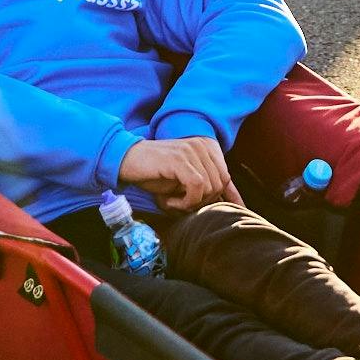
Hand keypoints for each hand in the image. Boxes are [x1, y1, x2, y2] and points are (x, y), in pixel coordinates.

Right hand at [118, 135, 236, 212]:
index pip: (226, 178)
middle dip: (202, 203)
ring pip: (209, 188)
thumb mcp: (184, 182)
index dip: (225, 198)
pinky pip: (197, 188)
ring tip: (171, 202)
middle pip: (219, 185)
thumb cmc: (154, 174)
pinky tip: (168, 201)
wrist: (126, 161)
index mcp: (205, 148)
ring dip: (190, 204)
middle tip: (180, 205)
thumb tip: (233, 205)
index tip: (226, 213)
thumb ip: (205, 189)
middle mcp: (201, 146)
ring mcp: (191, 151)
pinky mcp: (180, 160)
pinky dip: (185, 202)